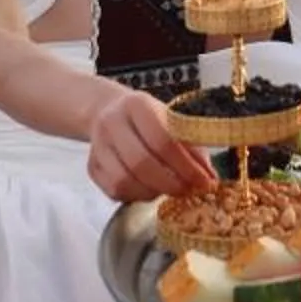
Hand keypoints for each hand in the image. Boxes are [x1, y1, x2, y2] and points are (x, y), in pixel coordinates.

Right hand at [87, 88, 216, 205]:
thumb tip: (208, 177)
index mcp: (137, 105)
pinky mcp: (91, 167)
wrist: (108, 111)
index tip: (204, 181)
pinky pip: (114, 191)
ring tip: (171, 190)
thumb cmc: (148, 118)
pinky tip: (151, 190)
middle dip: (171, 183)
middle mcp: (112, 123)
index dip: (186, 166)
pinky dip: (137, 196)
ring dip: (153, 192)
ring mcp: (98, 146)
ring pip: (125, 181)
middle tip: (189, 191)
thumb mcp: (172, 119)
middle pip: (142, 163)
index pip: (162, 140)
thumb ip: (192, 145)